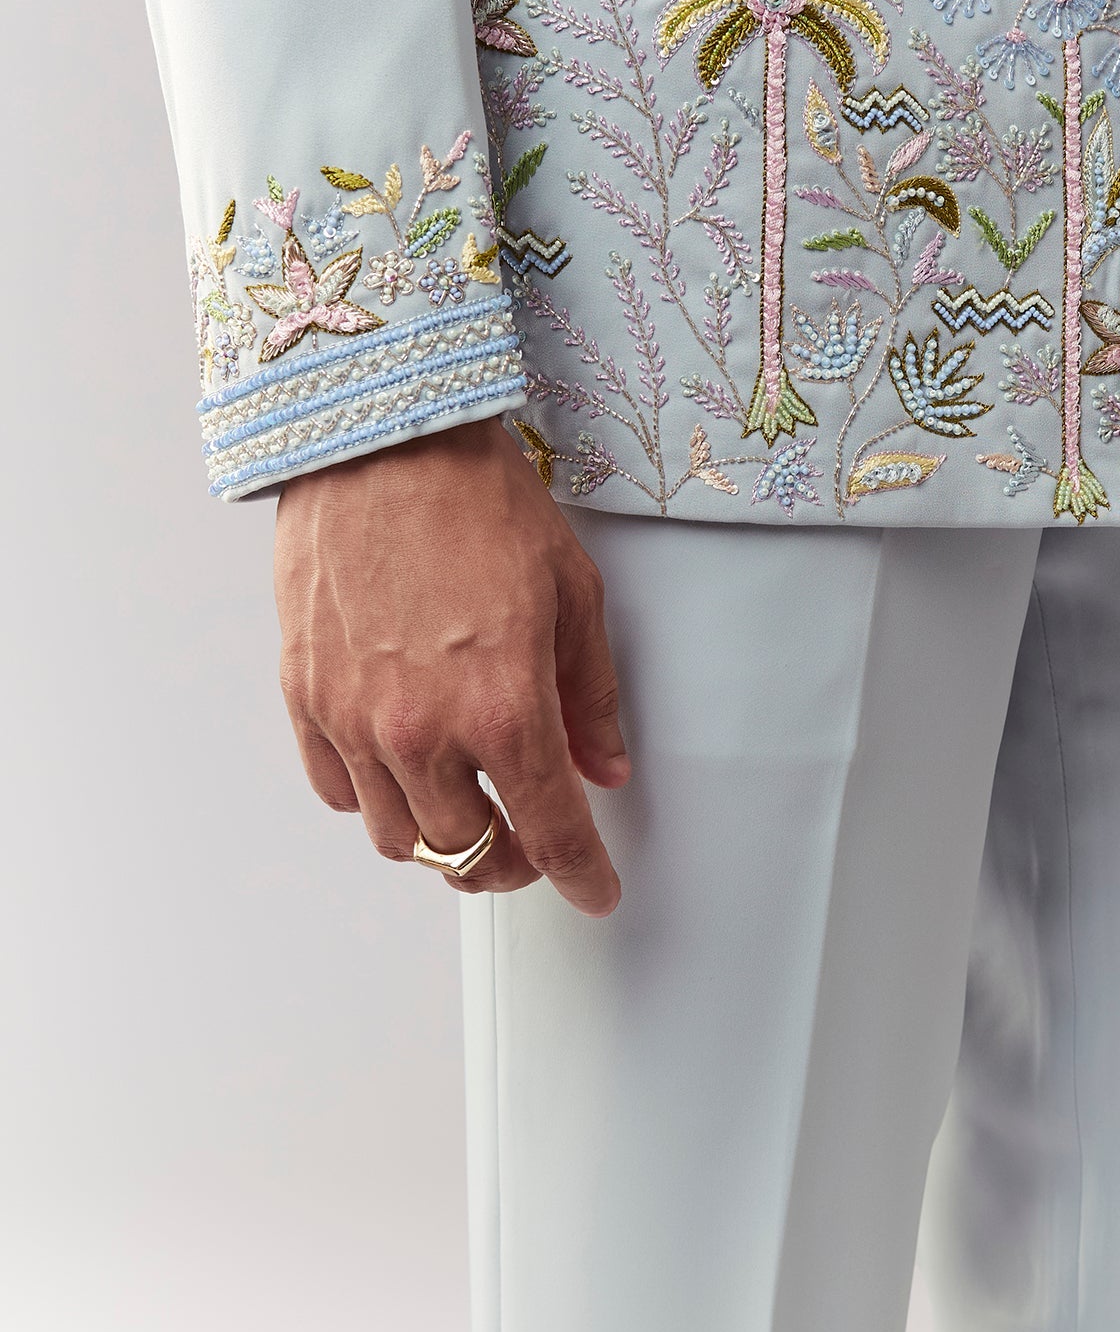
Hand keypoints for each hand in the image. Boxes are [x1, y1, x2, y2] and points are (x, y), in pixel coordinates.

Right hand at [274, 416, 628, 909]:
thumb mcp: (572, 593)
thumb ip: (590, 694)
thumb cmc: (478, 501)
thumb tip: (602, 764)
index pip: (549, 831)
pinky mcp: (306, 695)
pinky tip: (405, 772)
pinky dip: (376, 800)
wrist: (383, 441)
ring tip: (471, 813)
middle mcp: (422, 730)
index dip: (580, 875)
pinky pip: (338, 790)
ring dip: (441, 842)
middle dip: (511, 864)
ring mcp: (355, 719)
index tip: (594, 890)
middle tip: (534, 846)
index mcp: (504, 708)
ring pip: (398, 836)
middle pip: (466, 853)